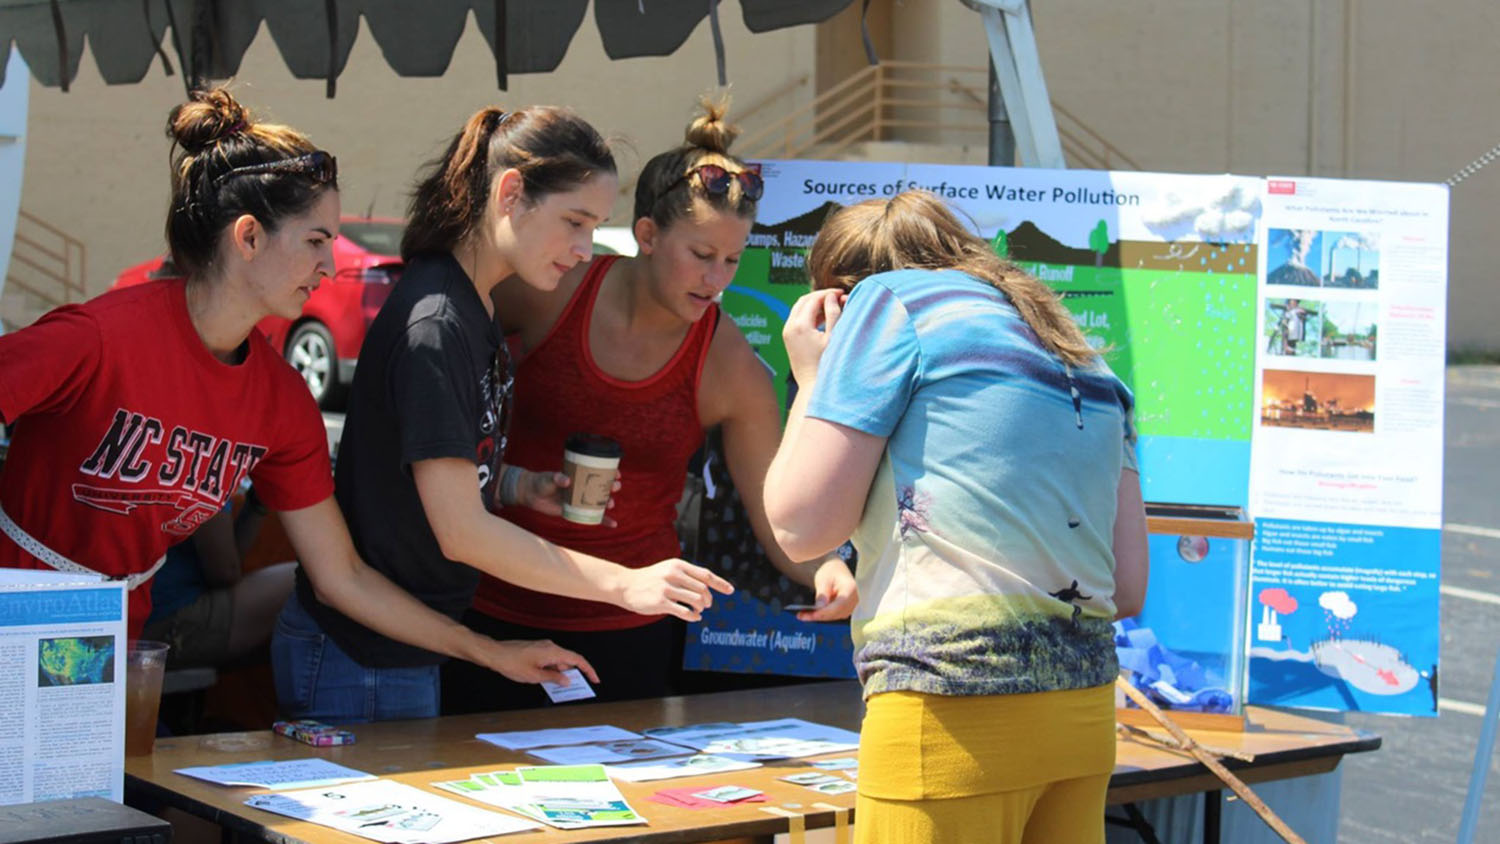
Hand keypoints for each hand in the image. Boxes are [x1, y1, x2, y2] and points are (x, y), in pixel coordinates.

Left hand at [477, 637, 599, 685]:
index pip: (577, 659)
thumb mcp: (535, 676)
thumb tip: (567, 680)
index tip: (595, 679)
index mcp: (553, 651)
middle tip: (578, 688)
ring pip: (558, 661)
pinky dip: (553, 670)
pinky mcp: (536, 649)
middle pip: (568, 660)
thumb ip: (554, 678)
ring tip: (562, 688)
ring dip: (561, 673)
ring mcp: (543, 647)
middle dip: (574, 674)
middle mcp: (550, 646)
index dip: (588, 670)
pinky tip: (550, 680)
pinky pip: (550, 659)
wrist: (495, 653)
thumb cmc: (512, 663)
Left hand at [509, 468, 622, 527]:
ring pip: (599, 501)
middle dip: (612, 487)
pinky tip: (613, 524)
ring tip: (610, 504)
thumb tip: (567, 480)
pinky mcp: (577, 511)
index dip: (610, 472)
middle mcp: (583, 486)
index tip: (617, 473)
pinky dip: (603, 520)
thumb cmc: (541, 482)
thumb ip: (557, 478)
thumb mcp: (549, 478)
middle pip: (602, 487)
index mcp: (579, 475)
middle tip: (614, 487)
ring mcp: (581, 499)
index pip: (598, 472)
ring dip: (608, 502)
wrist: (532, 494)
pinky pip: (593, 517)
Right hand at [618, 559, 734, 621]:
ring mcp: (666, 588)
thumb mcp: (668, 569)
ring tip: (699, 609)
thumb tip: (708, 586)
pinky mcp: (660, 602)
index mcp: (678, 565)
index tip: (730, 591)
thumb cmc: (651, 578)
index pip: (705, 574)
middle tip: (708, 604)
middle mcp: (673, 574)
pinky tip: (694, 616)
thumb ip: (687, 575)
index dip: (720, 583)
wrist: (625, 585)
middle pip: (703, 588)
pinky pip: (684, 611)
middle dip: (709, 598)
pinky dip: (693, 615)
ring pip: (696, 600)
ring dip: (701, 607)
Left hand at [783, 289, 845, 386]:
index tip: (842, 293)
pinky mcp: (788, 338)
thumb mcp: (833, 337)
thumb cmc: (827, 364)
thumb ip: (834, 314)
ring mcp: (787, 333)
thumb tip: (833, 296)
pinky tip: (824, 317)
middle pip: (804, 300)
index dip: (829, 294)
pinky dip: (809, 313)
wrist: (813, 386)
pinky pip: (797, 318)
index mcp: (800, 326)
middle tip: (837, 296)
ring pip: (799, 308)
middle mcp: (790, 327)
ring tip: (833, 306)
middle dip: (821, 296)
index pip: (814, 299)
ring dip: (815, 304)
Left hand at [798, 558, 857, 621]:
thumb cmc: (830, 571)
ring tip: (802, 615)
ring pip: (833, 616)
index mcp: (851, 589)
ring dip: (818, 617)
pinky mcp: (845, 610)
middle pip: (835, 613)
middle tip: (800, 616)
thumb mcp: (823, 579)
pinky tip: (809, 614)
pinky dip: (821, 615)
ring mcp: (851, 606)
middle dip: (817, 616)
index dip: (824, 612)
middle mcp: (854, 600)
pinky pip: (832, 615)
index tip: (811, 615)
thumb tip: (819, 608)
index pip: (838, 605)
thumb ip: (822, 593)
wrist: (835, 569)